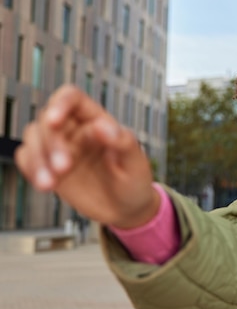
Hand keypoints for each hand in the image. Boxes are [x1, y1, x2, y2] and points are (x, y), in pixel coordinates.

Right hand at [14, 85, 159, 227]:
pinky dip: (31, 169)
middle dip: (51, 143)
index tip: (54, 121)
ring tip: (50, 183)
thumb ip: (123, 142)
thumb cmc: (134, 180)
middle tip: (64, 168)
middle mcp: (75, 130)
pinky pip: (28, 159)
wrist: (126, 209)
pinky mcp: (49, 167)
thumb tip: (102, 125)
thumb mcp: (136, 162)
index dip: (60, 103)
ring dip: (38, 159)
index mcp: (97, 120)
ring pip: (34, 138)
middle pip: (48, 121)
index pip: (73, 98)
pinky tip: (45, 184)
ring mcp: (61, 148)